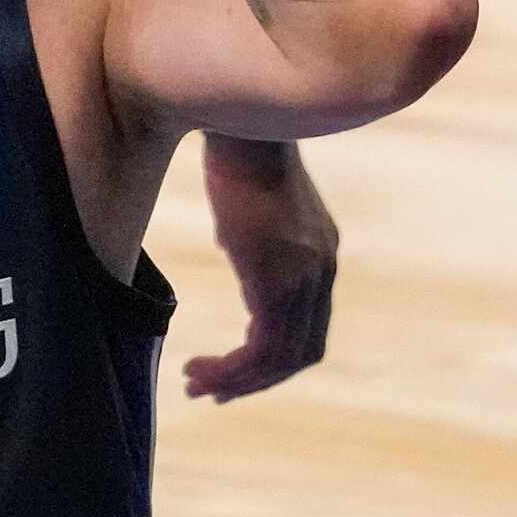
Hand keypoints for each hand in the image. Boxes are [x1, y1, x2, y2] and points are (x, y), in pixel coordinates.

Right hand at [183, 136, 339, 402]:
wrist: (244, 125)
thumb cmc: (238, 151)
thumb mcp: (252, 201)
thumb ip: (254, 233)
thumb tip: (234, 246)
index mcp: (317, 255)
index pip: (307, 327)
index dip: (272, 359)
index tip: (233, 370)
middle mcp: (320, 273)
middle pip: (301, 353)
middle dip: (255, 380)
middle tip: (213, 392)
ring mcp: (303, 278)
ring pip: (281, 357)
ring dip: (239, 380)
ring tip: (197, 384)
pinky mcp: (277, 279)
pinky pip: (264, 344)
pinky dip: (235, 367)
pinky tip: (202, 367)